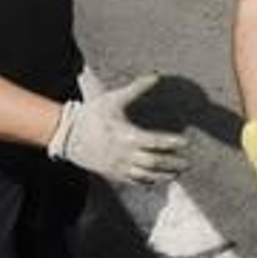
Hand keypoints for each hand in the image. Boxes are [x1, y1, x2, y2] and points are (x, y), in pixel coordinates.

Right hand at [47, 74, 188, 183]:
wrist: (68, 135)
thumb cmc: (93, 114)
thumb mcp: (113, 99)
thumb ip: (136, 88)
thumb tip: (155, 76)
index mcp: (126, 135)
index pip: (155, 141)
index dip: (172, 143)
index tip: (186, 142)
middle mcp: (123, 154)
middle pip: (153, 162)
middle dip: (172, 163)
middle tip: (188, 162)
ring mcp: (118, 166)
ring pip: (145, 175)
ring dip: (163, 175)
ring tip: (178, 173)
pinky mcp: (113, 173)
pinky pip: (134, 181)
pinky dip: (148, 181)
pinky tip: (159, 180)